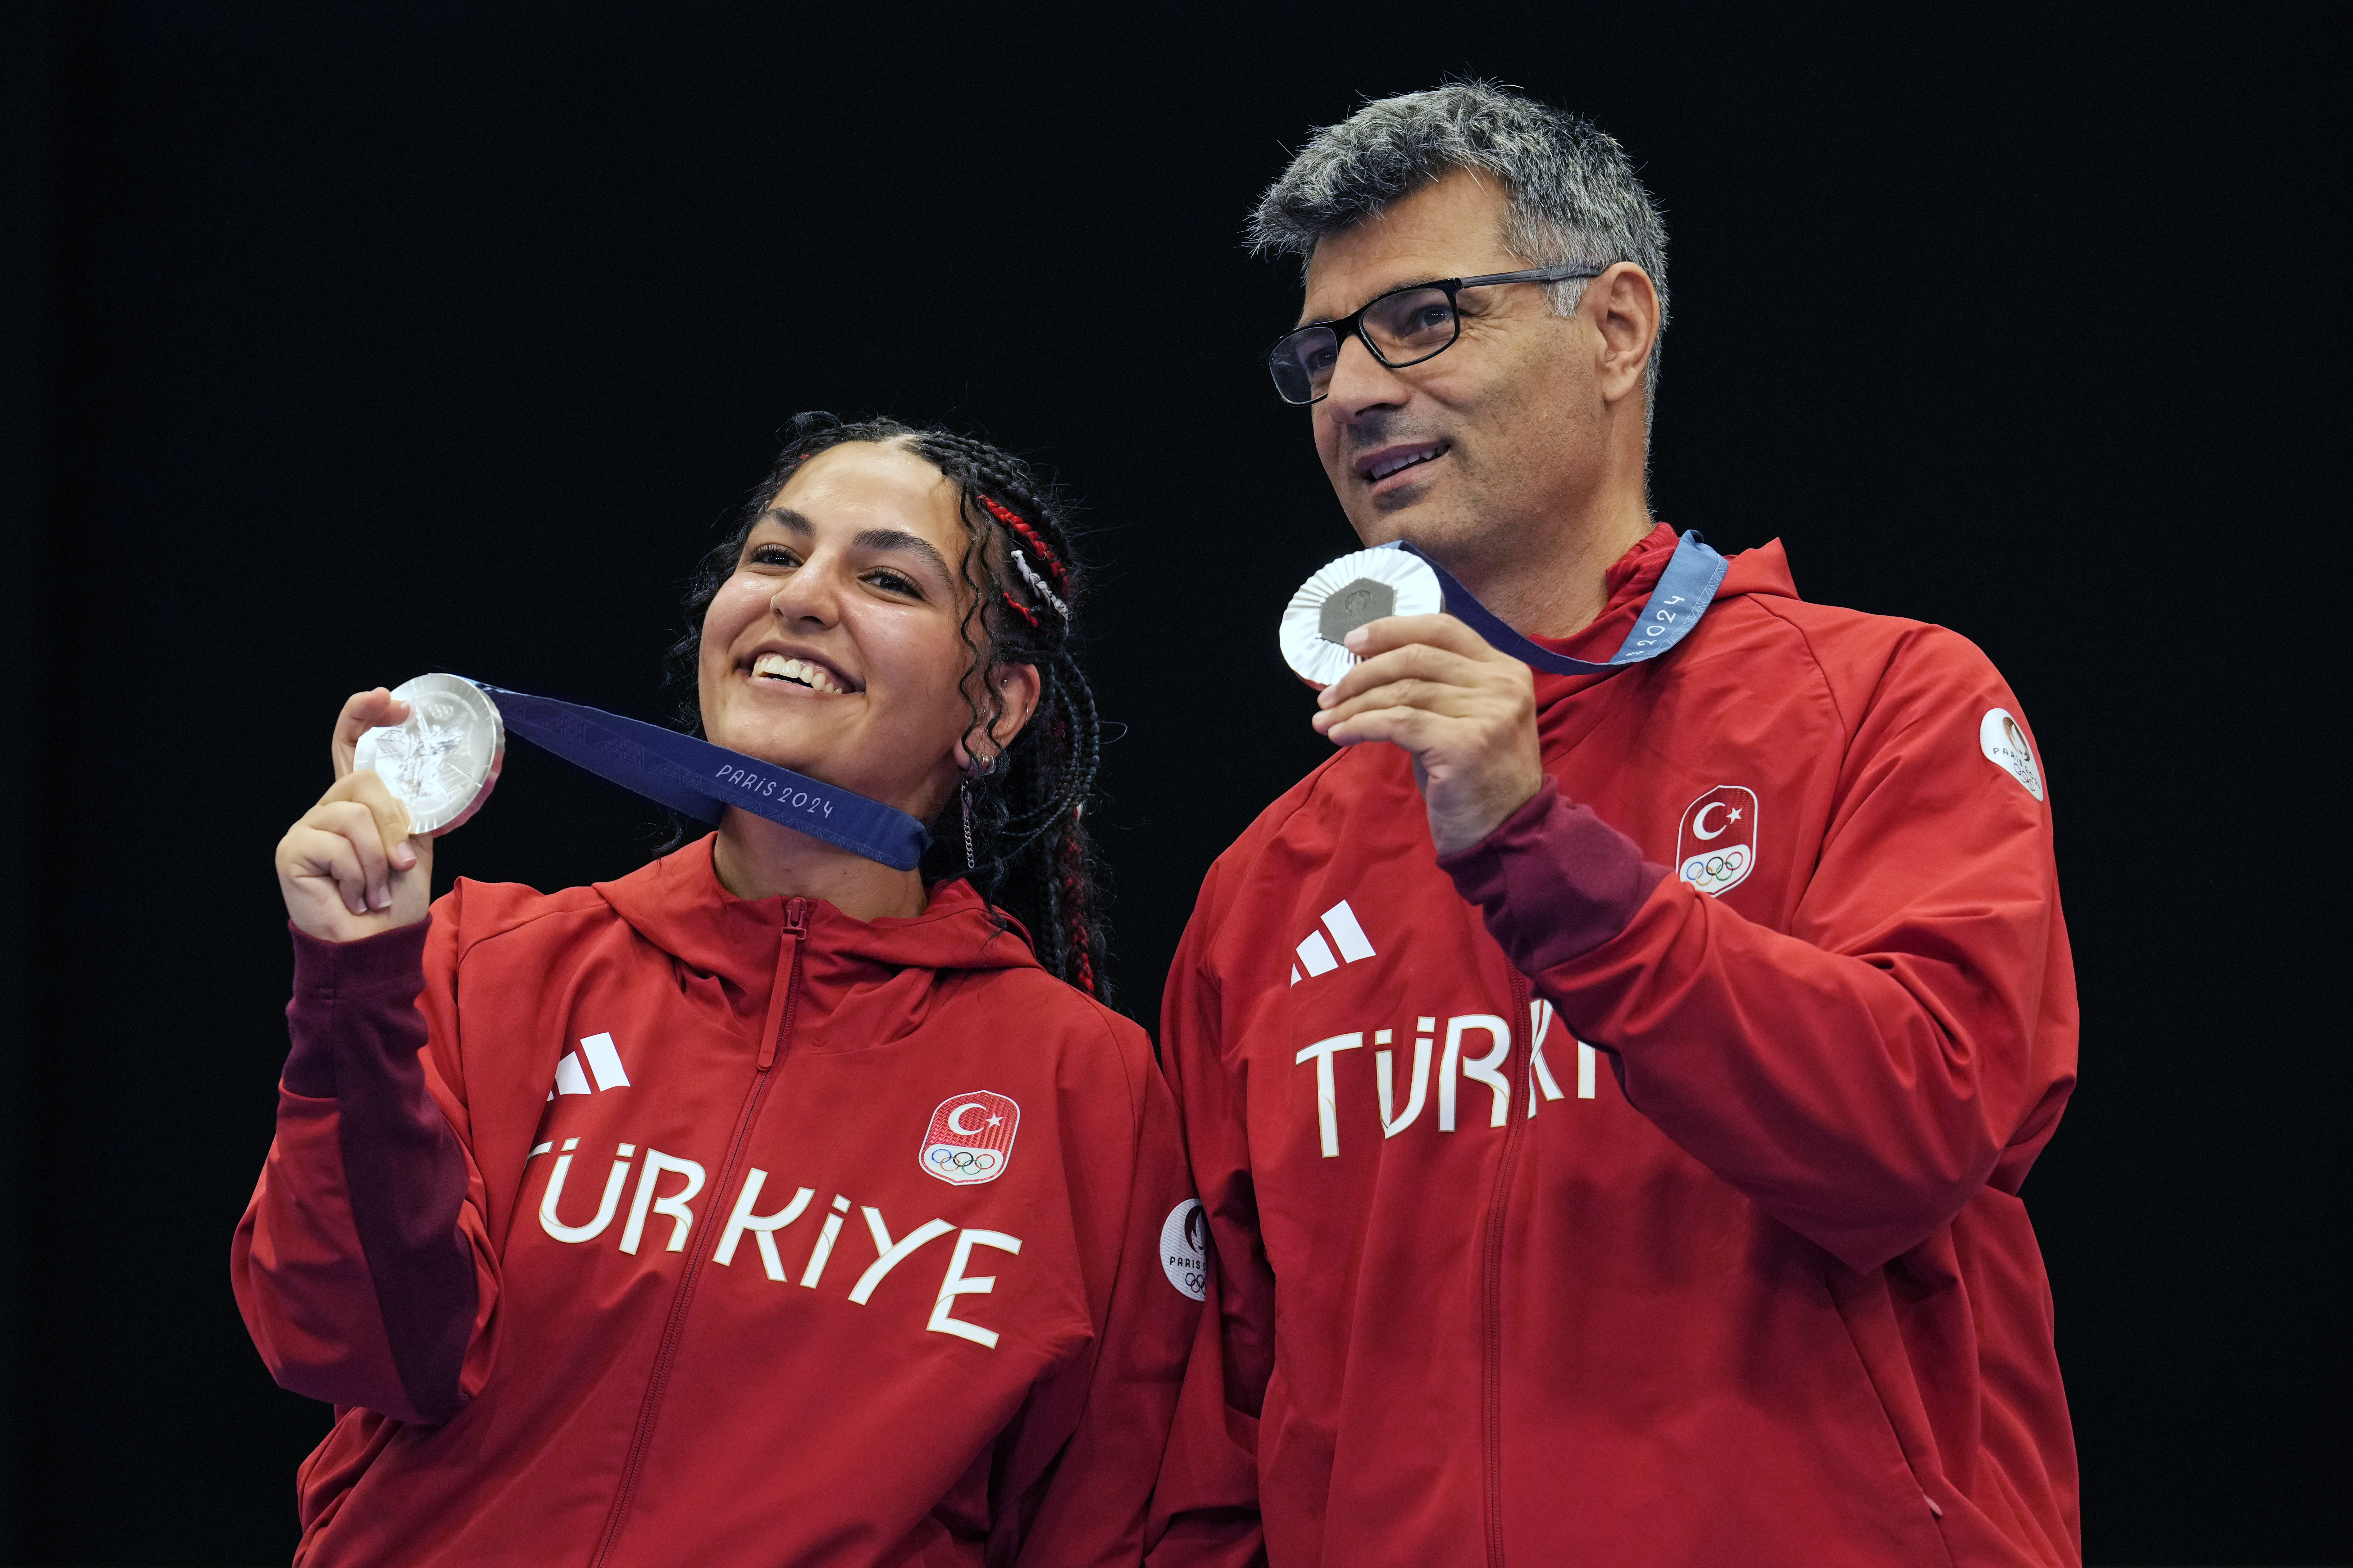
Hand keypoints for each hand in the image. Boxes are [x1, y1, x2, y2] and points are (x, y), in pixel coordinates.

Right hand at [275, 688, 435, 941]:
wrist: (376, 942)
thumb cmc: (393, 898)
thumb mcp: (412, 845)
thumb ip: (406, 811)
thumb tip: (406, 787)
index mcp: (355, 802)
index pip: (350, 745)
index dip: (365, 715)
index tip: (393, 701)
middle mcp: (326, 809)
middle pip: (365, 780)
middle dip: (393, 825)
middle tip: (396, 866)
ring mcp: (306, 827)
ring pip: (356, 815)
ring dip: (378, 860)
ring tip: (373, 888)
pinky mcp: (292, 850)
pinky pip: (339, 845)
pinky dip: (358, 875)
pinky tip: (353, 896)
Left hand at [1311, 615, 1544, 856]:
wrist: (1506, 836)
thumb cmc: (1474, 781)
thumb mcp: (1461, 721)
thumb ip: (1432, 688)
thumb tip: (1367, 668)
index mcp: (1504, 670)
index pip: (1441, 628)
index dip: (1391, 629)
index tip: (1352, 641)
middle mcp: (1501, 685)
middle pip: (1415, 656)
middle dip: (1362, 673)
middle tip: (1329, 695)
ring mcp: (1488, 713)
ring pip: (1402, 691)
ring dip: (1353, 705)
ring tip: (1326, 720)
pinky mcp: (1465, 743)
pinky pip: (1397, 723)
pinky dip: (1361, 726)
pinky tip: (1340, 736)